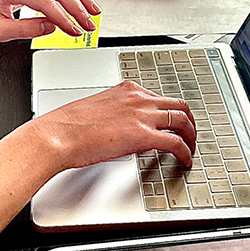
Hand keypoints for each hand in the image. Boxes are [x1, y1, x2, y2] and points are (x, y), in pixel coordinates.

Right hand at [29, 80, 196, 170]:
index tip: (174, 122)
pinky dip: (185, 152)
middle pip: (179, 106)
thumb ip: (117, 112)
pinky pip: (176, 142)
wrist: (58, 134)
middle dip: (189, 121)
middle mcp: (139, 98)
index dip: (172, 112)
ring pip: (183, 121)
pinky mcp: (143, 135)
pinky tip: (184, 160)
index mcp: (127, 90)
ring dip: (191, 136)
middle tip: (191, 135)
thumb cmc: (69, 126)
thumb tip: (124, 126)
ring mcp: (143, 115)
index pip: (160, 98)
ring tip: (191, 149)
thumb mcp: (99, 108)